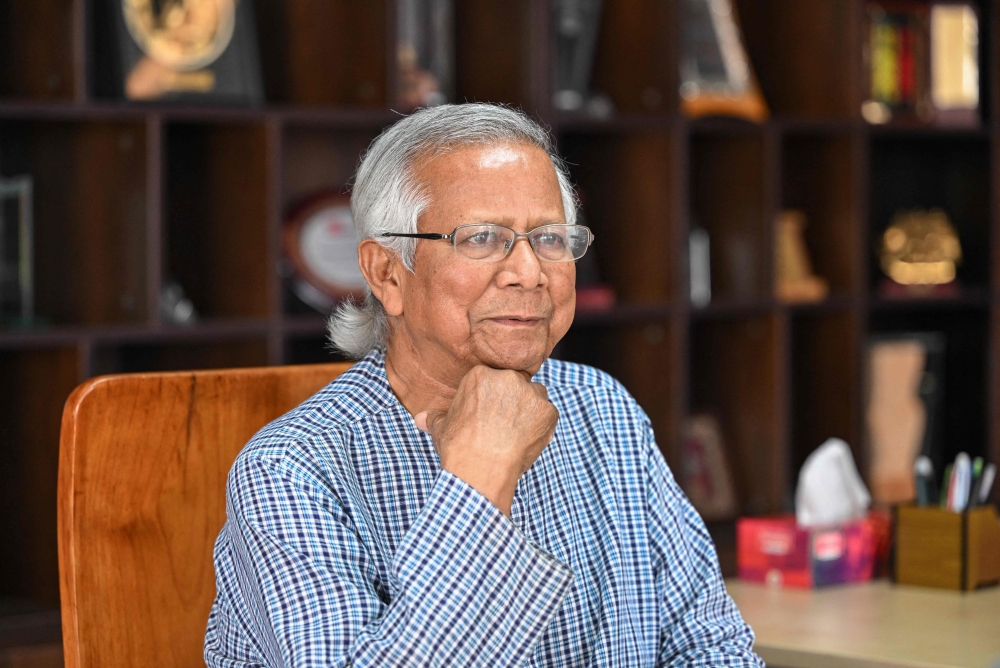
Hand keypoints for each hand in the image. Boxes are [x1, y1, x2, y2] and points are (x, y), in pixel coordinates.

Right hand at [415, 365, 557, 516]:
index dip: (493, 398)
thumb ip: (435, 417)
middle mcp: (508, 378)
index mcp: (481, 375)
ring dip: (529, 411)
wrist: (480, 470)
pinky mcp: (547, 411)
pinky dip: (541, 427)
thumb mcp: (441, 429)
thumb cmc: (459, 448)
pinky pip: (548, 415)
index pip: (494, 379)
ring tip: (515, 434)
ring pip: (535, 397)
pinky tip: (526, 442)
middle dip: (512, 402)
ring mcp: (530, 394)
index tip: (489, 415)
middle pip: (516, 384)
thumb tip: (420, 419)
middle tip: (503, 426)